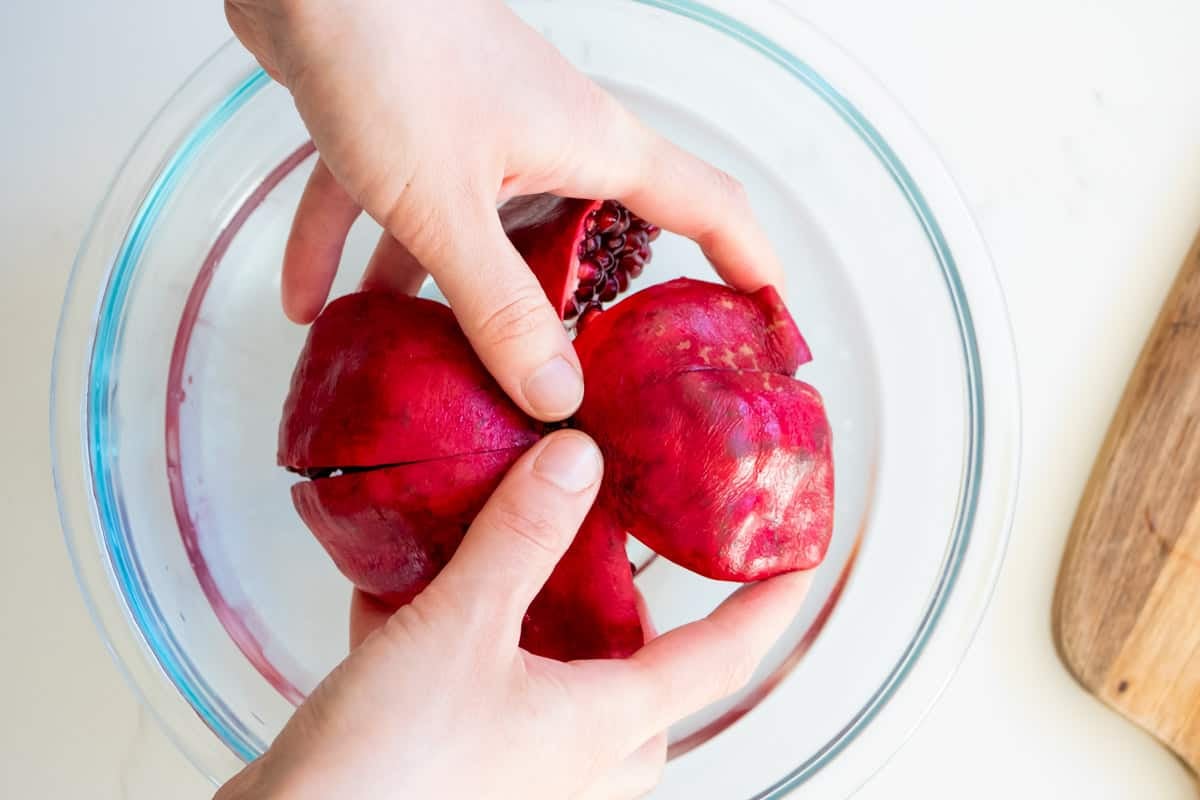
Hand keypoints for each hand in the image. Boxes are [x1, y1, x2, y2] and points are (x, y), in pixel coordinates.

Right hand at [214, 431, 810, 799]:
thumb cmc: (388, 774)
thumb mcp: (461, 631)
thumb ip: (521, 540)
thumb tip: (577, 460)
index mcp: (605, 724)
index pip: (721, 656)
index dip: (767, 604)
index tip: (797, 560)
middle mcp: (577, 753)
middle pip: (641, 672)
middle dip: (634, 606)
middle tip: (625, 539)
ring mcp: (518, 763)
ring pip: (558, 675)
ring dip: (537, 611)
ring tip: (511, 546)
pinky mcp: (457, 760)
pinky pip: (480, 684)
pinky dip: (452, 633)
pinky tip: (403, 585)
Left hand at [226, 0, 783, 421]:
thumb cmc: (389, 56)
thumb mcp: (446, 206)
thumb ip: (500, 310)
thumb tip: (558, 400)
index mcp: (592, 149)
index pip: (709, 209)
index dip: (751, 267)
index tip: (770, 327)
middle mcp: (548, 140)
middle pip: (586, 243)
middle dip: (575, 314)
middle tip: (569, 385)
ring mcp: (479, 130)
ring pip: (478, 234)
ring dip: (443, 297)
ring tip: (421, 371)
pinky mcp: (410, 127)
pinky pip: (394, 206)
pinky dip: (354, 248)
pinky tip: (305, 303)